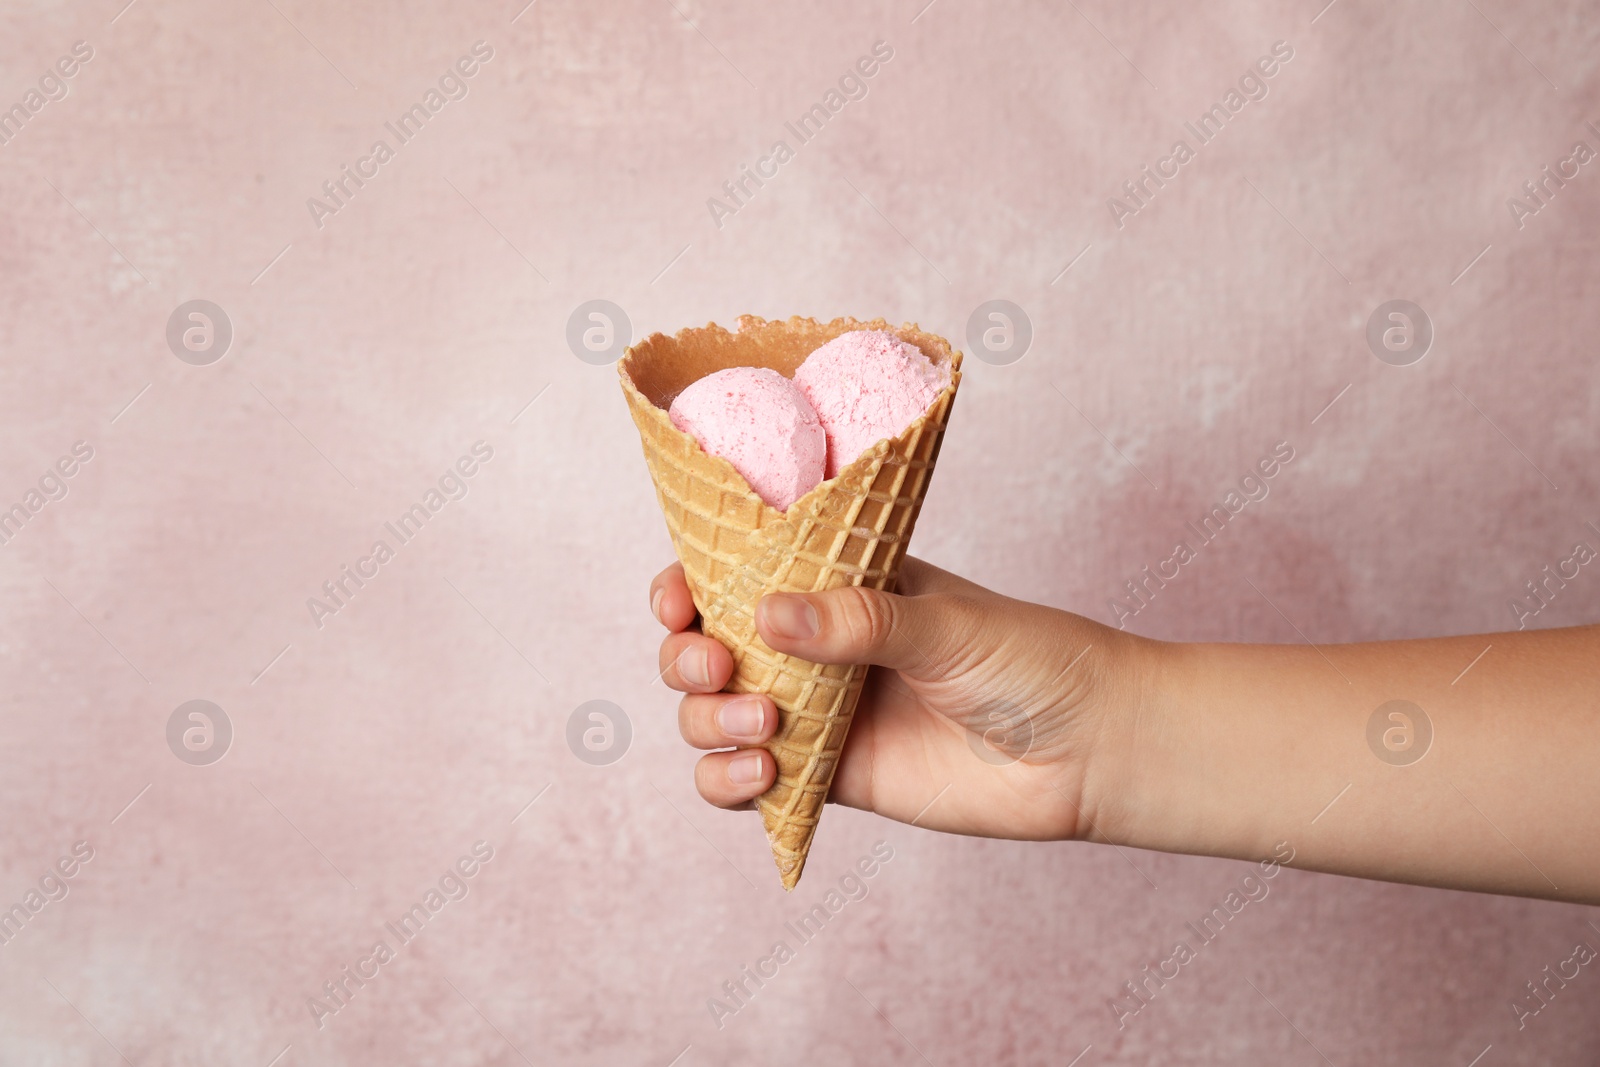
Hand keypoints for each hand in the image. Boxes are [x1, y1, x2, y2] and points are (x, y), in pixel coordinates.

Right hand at [649, 556, 1146, 840]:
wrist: (1086, 752)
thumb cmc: (1032, 663)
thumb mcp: (945, 625)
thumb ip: (859, 622)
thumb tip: (765, 613)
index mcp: (839, 584)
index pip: (739, 572)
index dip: (690, 584)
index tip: (679, 600)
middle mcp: (816, 646)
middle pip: (706, 646)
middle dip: (687, 656)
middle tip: (718, 667)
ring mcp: (816, 713)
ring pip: (714, 715)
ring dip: (708, 721)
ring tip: (763, 728)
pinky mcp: (827, 779)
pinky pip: (746, 784)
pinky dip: (727, 782)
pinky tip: (760, 776)